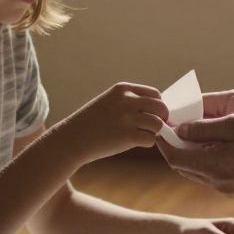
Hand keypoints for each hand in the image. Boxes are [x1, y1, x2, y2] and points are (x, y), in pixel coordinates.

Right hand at [53, 83, 167, 163]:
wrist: (72, 139)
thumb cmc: (90, 122)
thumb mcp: (109, 101)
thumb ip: (130, 101)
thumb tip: (156, 109)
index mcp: (123, 89)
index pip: (155, 94)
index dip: (157, 106)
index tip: (152, 115)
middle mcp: (127, 101)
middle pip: (161, 107)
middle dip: (161, 118)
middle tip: (154, 127)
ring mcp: (127, 118)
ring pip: (158, 124)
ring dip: (154, 132)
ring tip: (142, 135)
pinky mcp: (127, 136)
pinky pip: (150, 139)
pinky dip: (147, 143)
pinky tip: (136, 143)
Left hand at [157, 113, 233, 194]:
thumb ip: (204, 130)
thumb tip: (180, 131)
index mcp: (212, 166)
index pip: (174, 157)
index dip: (163, 140)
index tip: (160, 124)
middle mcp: (217, 182)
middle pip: (184, 166)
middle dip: (174, 146)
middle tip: (171, 126)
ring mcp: (230, 188)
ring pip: (199, 171)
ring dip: (191, 153)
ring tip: (190, 132)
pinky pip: (214, 174)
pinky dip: (206, 159)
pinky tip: (215, 144)